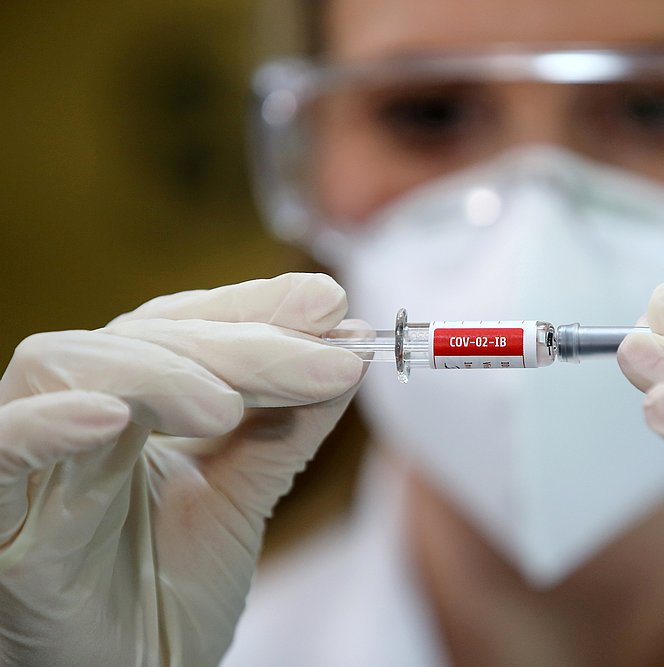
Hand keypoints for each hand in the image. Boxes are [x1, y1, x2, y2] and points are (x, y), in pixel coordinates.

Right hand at [0, 273, 363, 665]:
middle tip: (329, 357)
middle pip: (140, 338)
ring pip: (65, 368)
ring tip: (227, 406)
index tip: (331, 304)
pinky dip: (43, 426)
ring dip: (158, 372)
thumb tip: (348, 352)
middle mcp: (74, 416)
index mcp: (129, 404)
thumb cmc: (165, 595)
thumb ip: (286, 428)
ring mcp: (31, 464)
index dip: (250, 308)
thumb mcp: (242, 500)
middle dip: (239, 343)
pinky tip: (108, 419)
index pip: (180, 324)